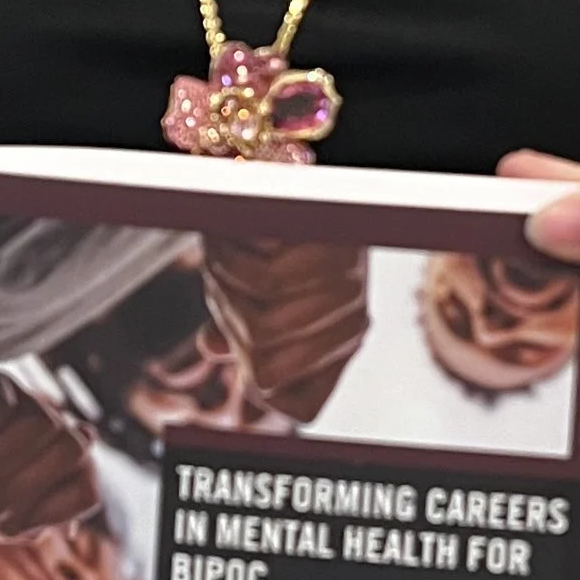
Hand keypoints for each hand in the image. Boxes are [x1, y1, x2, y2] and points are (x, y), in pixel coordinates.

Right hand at [200, 234, 369, 422]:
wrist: (311, 172)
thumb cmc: (287, 234)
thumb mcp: (265, 294)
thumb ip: (249, 344)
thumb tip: (234, 394)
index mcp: (340, 340)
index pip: (300, 408)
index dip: (261, 394)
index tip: (240, 356)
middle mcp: (350, 319)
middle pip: (267, 371)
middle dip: (232, 332)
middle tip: (229, 288)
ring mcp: (345, 285)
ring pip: (260, 323)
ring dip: (229, 282)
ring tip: (238, 250)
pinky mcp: (332, 249)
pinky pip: (262, 275)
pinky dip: (237, 252)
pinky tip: (247, 232)